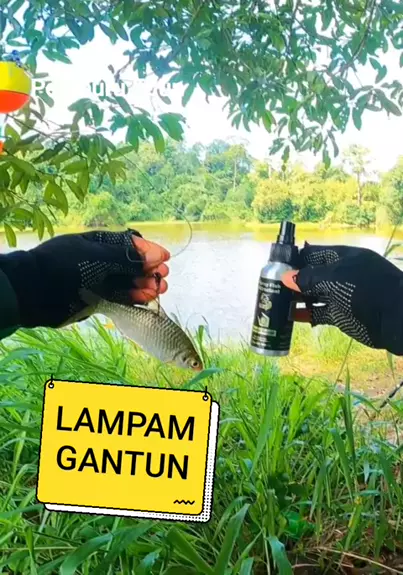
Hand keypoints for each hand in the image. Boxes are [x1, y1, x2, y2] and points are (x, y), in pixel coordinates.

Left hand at [0, 229, 169, 328]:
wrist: (36, 292)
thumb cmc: (65, 267)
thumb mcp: (98, 257)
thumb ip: (128, 258)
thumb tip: (157, 256)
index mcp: (98, 244)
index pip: (128, 244)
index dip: (147, 250)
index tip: (164, 257)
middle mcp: (100, 261)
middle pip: (130, 265)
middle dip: (148, 270)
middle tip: (163, 276)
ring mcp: (98, 281)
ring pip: (127, 282)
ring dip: (144, 285)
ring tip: (160, 289)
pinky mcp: (96, 300)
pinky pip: (120, 298)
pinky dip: (134, 299)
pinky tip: (147, 299)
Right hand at [281, 243, 402, 354]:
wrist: (395, 318)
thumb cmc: (366, 289)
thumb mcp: (335, 279)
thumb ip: (309, 278)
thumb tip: (285, 277)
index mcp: (342, 258)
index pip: (312, 254)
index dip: (294, 259)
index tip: (275, 267)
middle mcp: (340, 275)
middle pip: (310, 275)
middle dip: (292, 281)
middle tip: (270, 287)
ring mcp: (341, 295)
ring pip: (313, 295)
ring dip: (296, 299)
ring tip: (275, 302)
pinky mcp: (341, 314)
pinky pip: (319, 313)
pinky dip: (305, 314)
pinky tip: (290, 317)